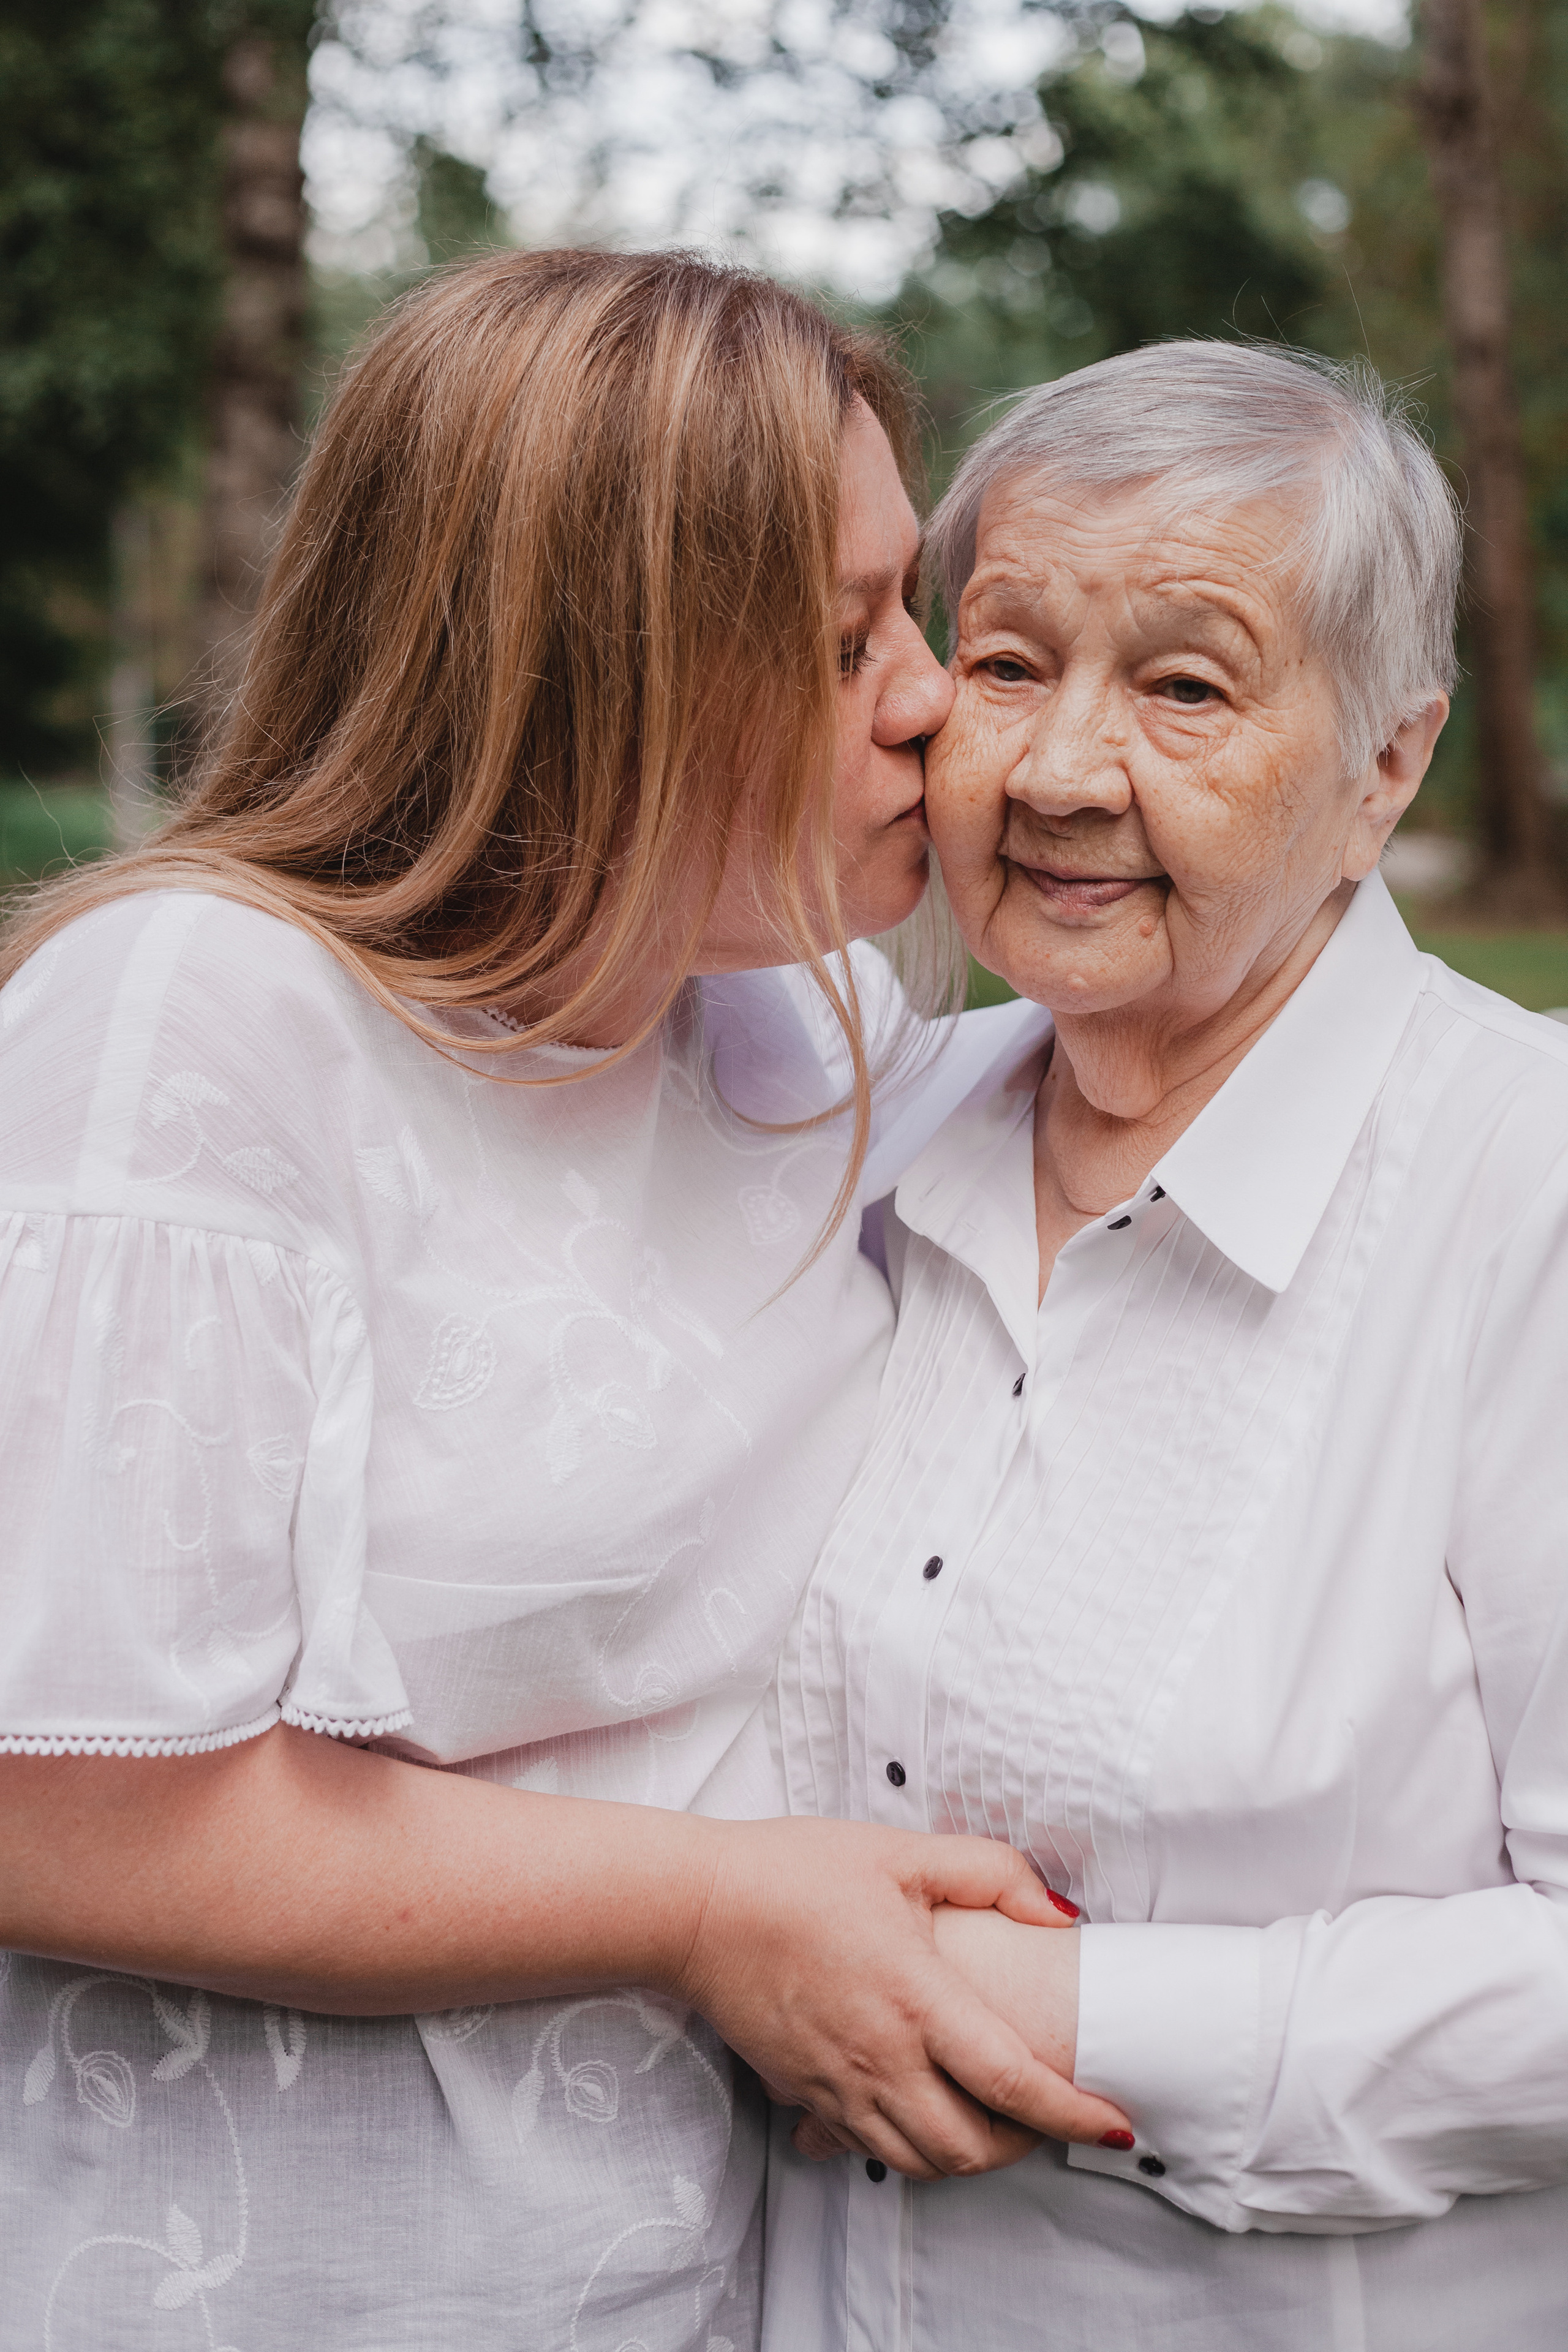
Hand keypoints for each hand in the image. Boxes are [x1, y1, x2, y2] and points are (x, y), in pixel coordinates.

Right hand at [677, 1819, 1127, 2181]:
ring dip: (968, 2154)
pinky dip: (907, 2147)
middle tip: (1049, 2115)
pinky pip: (867, 2149)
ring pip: (920, 2162)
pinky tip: (916, 2109)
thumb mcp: (902, 1852)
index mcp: (916, 1999)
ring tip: (992, 2118)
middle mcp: (881, 2059)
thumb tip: (1058, 1914)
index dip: (1074, 2114)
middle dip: (1024, 2146)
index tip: (1115, 2124)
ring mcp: (839, 2087)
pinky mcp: (805, 2095)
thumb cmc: (795, 1872)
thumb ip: (991, 1873)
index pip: (1013, 2083)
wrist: (697, 1908)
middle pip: (970, 2148)